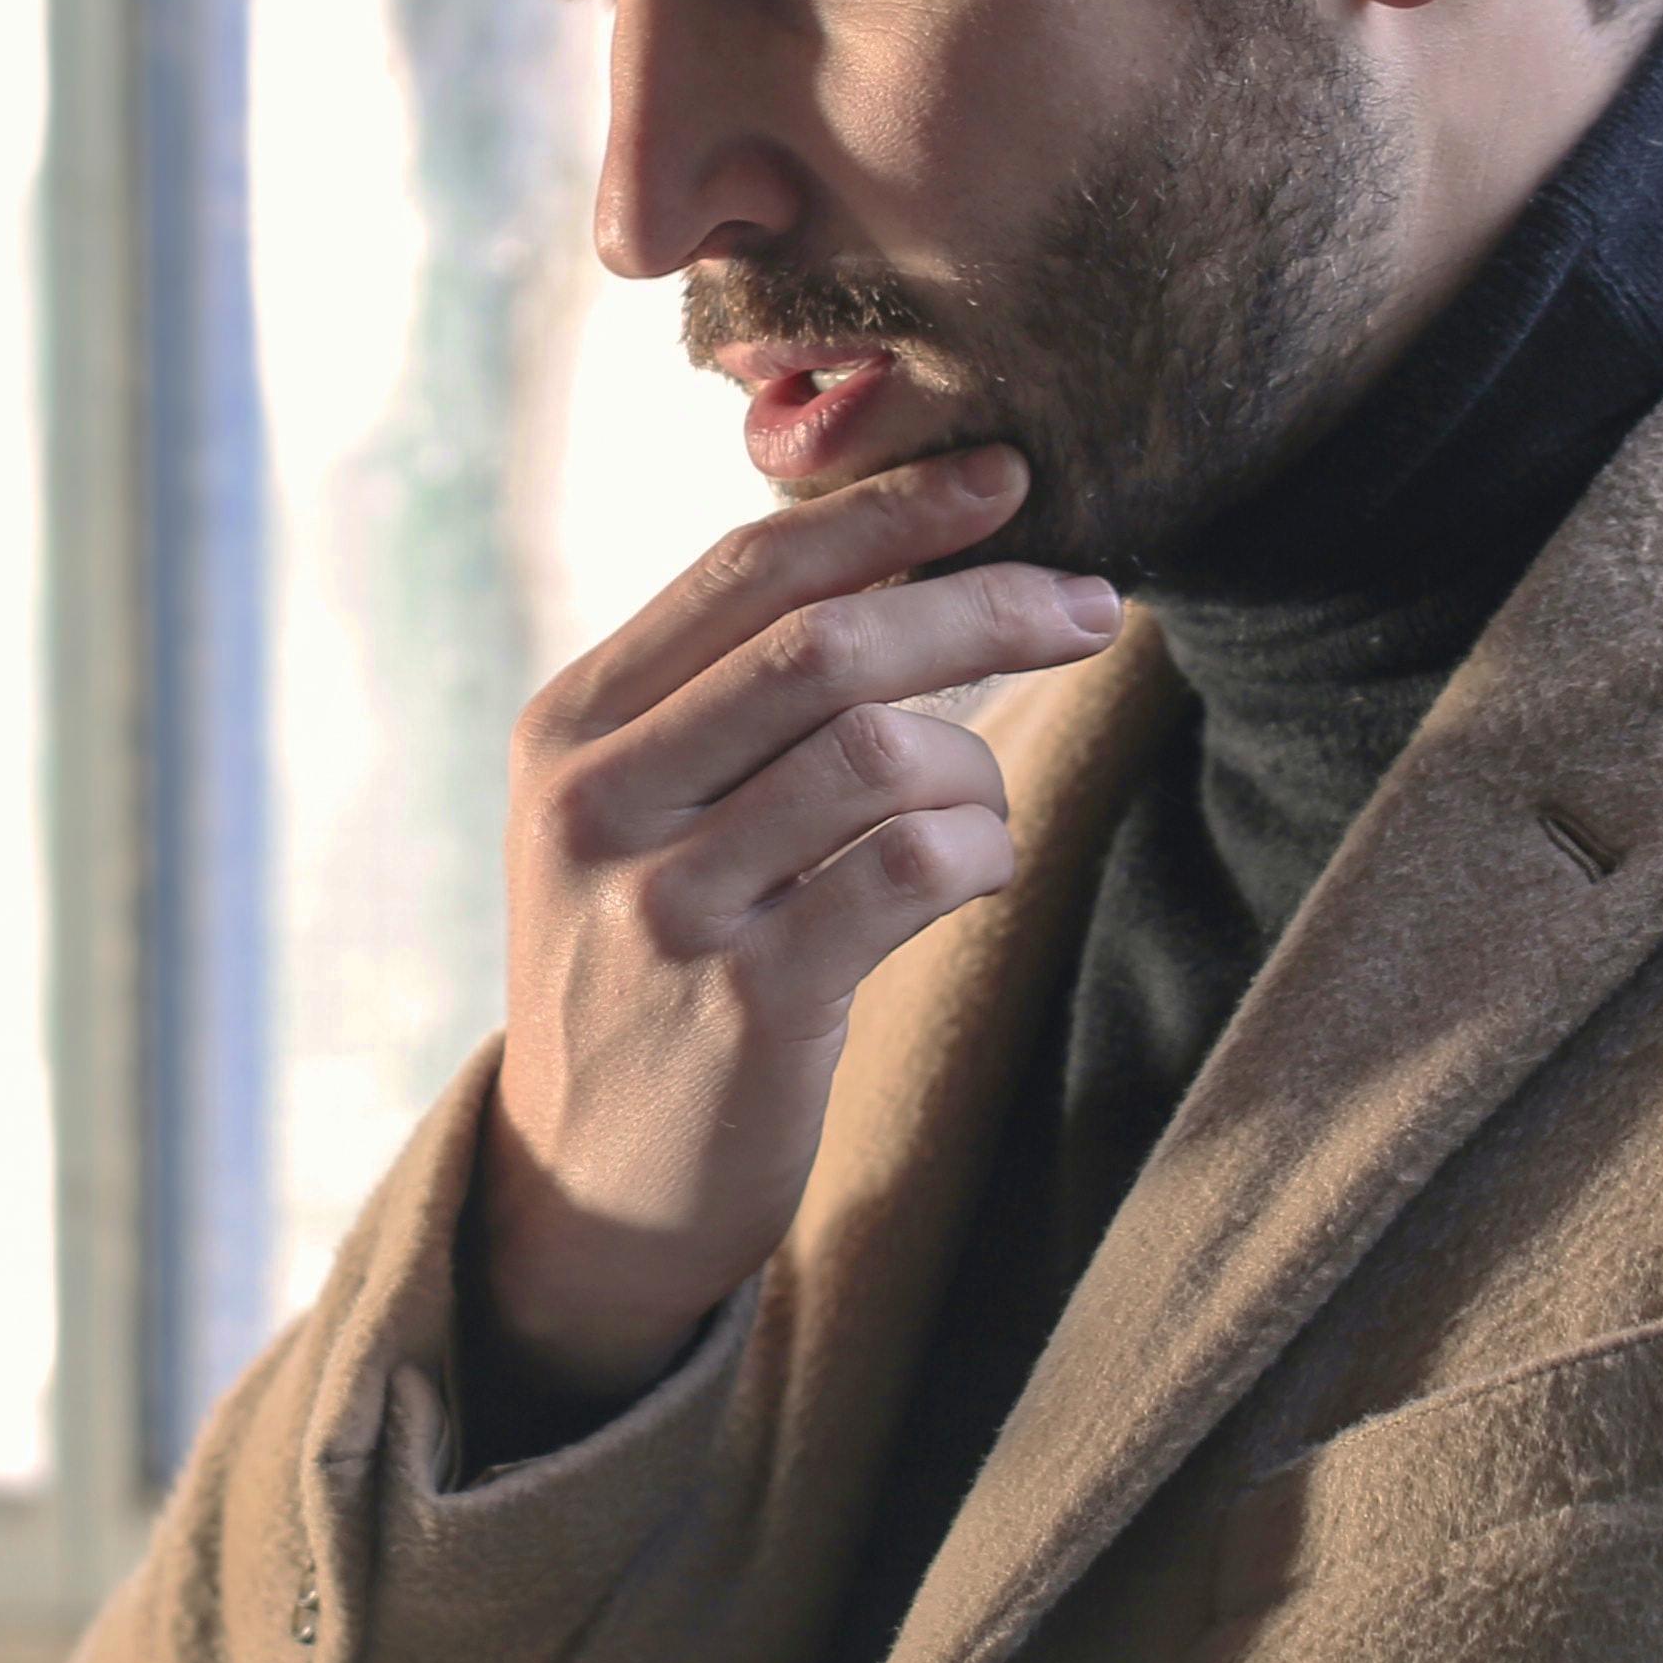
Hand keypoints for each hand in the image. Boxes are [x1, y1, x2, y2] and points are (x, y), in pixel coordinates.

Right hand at [472, 446, 1121, 1411]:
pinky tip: (973, 874)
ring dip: (978, 766)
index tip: (1004, 478)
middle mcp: (600, 802)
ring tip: (981, 810)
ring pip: (882, 753)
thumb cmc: (651, 970)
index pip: (746, 573)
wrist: (590, 1184)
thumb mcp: (632, 817)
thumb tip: (902, 556)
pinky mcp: (745, 1002)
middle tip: (1091, 606)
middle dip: (982, 604)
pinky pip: (914, 869)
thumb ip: (722, 699)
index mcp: (571, 728)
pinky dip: (979, 852)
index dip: (888, 511)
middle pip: (826, 645)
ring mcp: (665, 904)